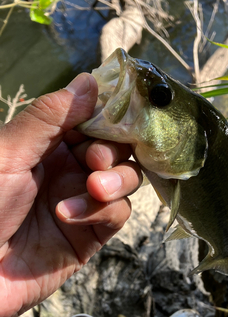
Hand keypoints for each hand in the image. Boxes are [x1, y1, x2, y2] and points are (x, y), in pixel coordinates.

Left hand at [0, 73, 141, 316]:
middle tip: (94, 160)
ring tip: (93, 189)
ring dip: (116, 179)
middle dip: (113, 150)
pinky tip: (69, 217)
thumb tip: (91, 80)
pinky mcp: (90, 235)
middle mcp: (70, 169)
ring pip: (126, 179)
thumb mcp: (8, 152)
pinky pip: (118, 214)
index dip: (110, 116)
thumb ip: (51, 117)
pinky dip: (103, 211)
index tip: (119, 116)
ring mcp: (83, 202)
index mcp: (48, 143)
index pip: (95, 119)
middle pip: (118, 148)